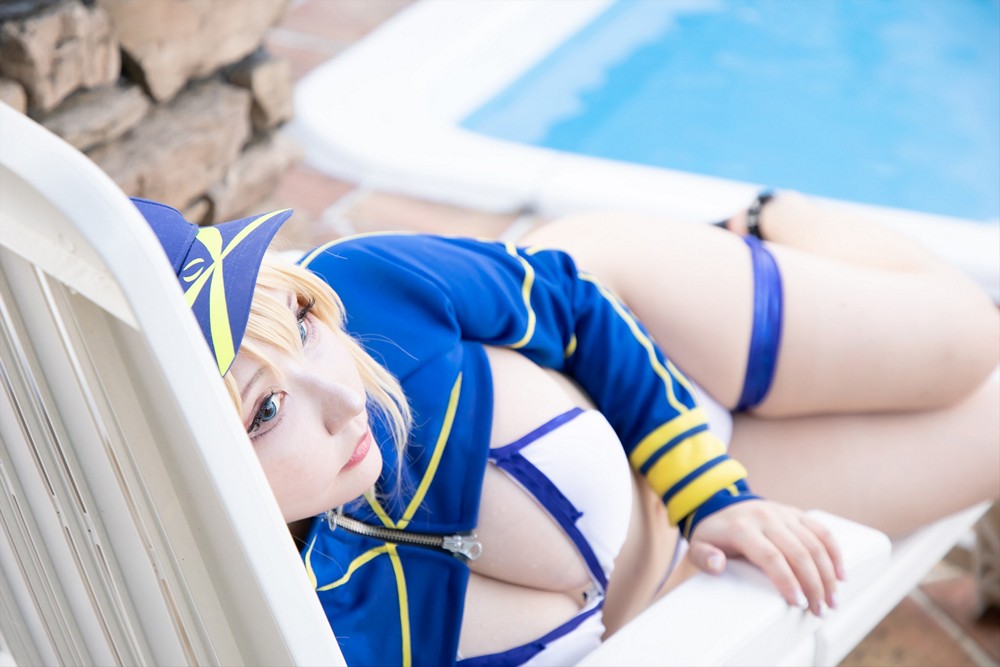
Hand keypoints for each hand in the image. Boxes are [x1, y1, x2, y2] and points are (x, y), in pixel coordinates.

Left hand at [687, 500, 843, 615]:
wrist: (721, 504)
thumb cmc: (713, 533)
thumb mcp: (698, 545)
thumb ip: (703, 558)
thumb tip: (718, 565)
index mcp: (742, 528)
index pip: (771, 556)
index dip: (787, 581)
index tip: (799, 603)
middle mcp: (766, 518)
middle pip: (799, 552)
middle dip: (814, 584)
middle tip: (820, 610)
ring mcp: (783, 513)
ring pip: (815, 543)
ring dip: (828, 574)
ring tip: (832, 600)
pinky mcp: (796, 513)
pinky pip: (822, 531)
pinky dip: (835, 552)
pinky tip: (840, 575)